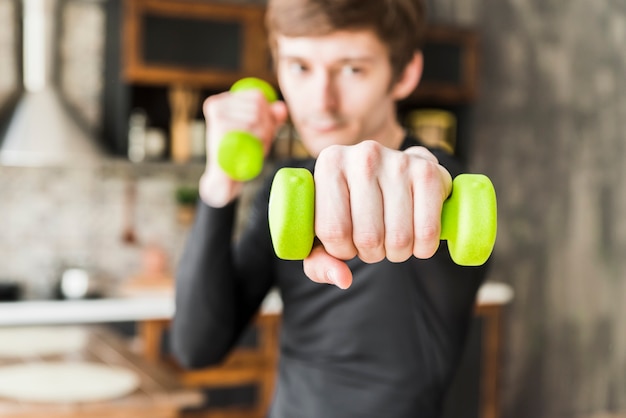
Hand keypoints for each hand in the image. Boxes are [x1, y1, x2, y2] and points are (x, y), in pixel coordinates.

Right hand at [199, 90, 287, 206]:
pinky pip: (249, 126)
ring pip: (255, 115)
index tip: (268, 130)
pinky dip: (259, 137)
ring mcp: (216, 116)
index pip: (256, 95)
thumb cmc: (242, 154)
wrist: (225, 178)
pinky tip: (257, 147)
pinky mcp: (219, 128)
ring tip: (260, 147)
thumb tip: (282, 107)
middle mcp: (215, 104)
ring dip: (265, 133)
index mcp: (221, 101)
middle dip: (269, 124)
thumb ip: (271, 118)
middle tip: (266, 142)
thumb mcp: (259, 133)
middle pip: (257, 104)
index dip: (269, 113)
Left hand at [303, 141, 451, 288]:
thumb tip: (343, 279)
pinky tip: (416, 240)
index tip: (346, 243)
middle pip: (368, 237)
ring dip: (397, 253)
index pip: (333, 231)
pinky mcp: (428, 172)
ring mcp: (398, 161)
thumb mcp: (324, 229)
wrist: (392, 170)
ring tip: (391, 239)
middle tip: (372, 242)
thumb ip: (319, 261)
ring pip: (399, 238)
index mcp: (330, 164)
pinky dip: (423, 249)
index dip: (342, 251)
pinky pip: (427, 232)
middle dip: (371, 253)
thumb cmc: (351, 205)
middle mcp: (364, 156)